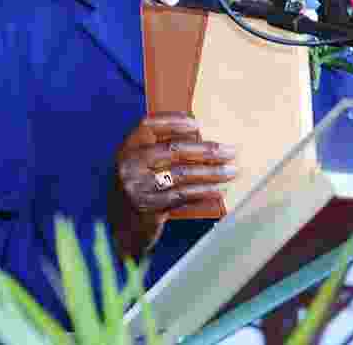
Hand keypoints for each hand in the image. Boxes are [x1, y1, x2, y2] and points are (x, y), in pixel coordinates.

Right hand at [108, 112, 237, 259]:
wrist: (120, 230)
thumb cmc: (137, 192)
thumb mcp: (139, 167)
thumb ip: (157, 152)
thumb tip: (200, 138)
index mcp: (127, 148)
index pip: (148, 125)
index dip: (173, 121)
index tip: (198, 124)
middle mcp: (129, 165)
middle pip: (173, 150)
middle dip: (206, 150)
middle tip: (230, 151)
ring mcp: (137, 187)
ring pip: (182, 174)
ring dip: (212, 172)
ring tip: (232, 171)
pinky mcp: (149, 207)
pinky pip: (183, 196)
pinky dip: (204, 192)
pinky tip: (219, 190)